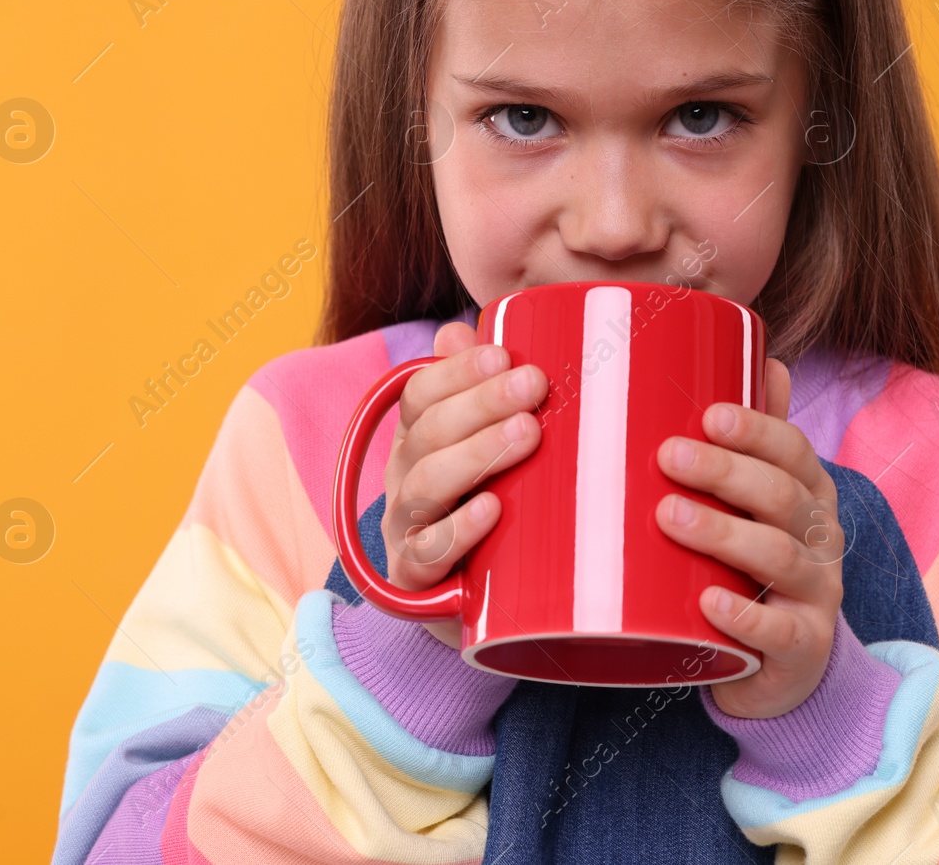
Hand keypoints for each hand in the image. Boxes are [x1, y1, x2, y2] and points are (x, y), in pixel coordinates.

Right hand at [382, 320, 546, 648]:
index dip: (457, 371)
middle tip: (535, 386)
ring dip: (477, 454)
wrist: (478, 608)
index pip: (421, 394)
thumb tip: (459, 330)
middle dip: (481, 404)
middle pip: (428, 433)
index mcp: (417, 440)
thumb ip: (479, 394)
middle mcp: (404, 479)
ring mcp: (407, 529)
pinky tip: (493, 509)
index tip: (505, 355)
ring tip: (527, 434)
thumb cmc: (490, 508)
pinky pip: (429, 553)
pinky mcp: (417, 580)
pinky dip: (459, 529)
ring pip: (427, 486)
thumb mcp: (490, 450)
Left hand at [653, 358, 844, 718]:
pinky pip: (778, 632)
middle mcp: (821, 538)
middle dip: (727, 472)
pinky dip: (742, 615)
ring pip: (778, 557)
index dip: (757, 430)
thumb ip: (761, 437)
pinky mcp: (801, 648)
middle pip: (782, 496)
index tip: (709, 416)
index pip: (794, 451)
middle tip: (668, 457)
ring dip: (723, 533)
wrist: (783, 664)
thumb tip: (765, 356)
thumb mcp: (759, 501)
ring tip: (669, 517)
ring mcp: (816, 595)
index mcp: (809, 493)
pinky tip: (707, 600)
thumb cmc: (755, 565)